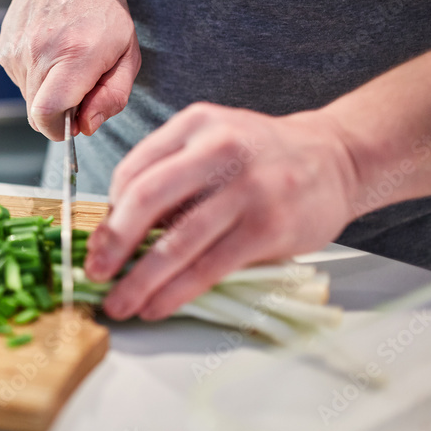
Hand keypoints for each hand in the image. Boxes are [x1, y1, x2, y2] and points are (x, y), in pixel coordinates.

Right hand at [0, 0, 140, 140]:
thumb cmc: (101, 9)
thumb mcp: (128, 51)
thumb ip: (112, 95)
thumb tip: (87, 126)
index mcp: (76, 54)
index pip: (48, 114)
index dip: (59, 129)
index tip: (73, 124)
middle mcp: (40, 53)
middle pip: (38, 113)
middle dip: (60, 112)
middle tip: (79, 85)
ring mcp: (17, 51)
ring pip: (29, 99)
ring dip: (49, 92)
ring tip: (65, 60)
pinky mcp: (4, 51)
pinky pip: (21, 82)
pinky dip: (37, 77)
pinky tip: (49, 51)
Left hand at [84, 102, 360, 319]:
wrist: (336, 158)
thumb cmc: (261, 157)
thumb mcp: (212, 141)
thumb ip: (169, 172)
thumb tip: (117, 229)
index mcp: (195, 125)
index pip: (134, 171)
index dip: (109, 213)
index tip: (97, 244)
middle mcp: (218, 149)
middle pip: (146, 199)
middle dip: (112, 243)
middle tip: (94, 273)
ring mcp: (246, 189)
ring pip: (177, 242)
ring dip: (140, 281)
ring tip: (120, 304)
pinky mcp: (267, 227)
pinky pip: (209, 267)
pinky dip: (176, 292)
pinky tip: (157, 305)